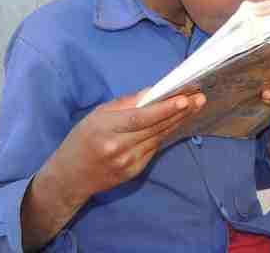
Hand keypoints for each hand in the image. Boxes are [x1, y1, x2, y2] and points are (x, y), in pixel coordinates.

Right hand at [50, 90, 205, 201]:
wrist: (71, 176)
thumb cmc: (82, 139)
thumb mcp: (97, 115)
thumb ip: (125, 104)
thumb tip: (152, 92)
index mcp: (106, 129)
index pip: (141, 118)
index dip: (164, 109)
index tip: (183, 98)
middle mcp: (119, 147)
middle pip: (155, 127)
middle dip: (180, 111)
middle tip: (199, 98)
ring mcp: (128, 162)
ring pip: (159, 137)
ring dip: (178, 121)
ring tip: (195, 106)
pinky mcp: (134, 171)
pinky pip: (154, 148)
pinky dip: (165, 133)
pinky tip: (178, 121)